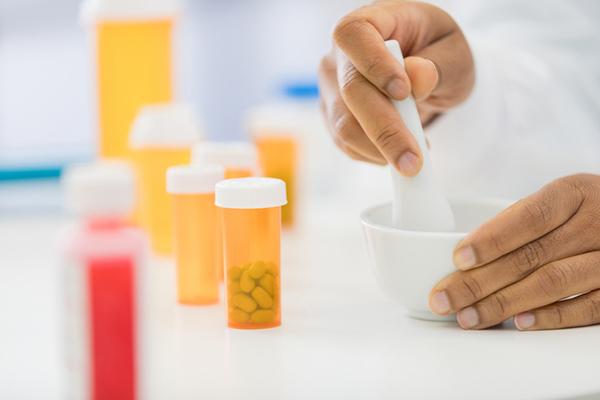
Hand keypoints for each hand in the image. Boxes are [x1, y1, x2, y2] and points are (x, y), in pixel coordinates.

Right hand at [318, 1, 473, 175]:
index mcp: (368, 23)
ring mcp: (331, 88)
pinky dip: (375, 156)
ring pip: (344, 126)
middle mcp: (340, 56)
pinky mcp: (332, 118)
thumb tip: (417, 78)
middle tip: (414, 161)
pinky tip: (399, 152)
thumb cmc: (437, 54)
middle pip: (351, 92)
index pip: (355, 35)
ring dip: (381, 150)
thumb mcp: (453, 53)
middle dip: (385, 130)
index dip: (374, 64)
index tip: (404, 92)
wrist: (424, 77)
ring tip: (416, 156)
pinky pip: (347, 144)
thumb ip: (438, 64)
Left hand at [428, 174, 599, 329]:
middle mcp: (596, 223)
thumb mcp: (560, 199)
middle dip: (479, 281)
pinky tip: (518, 323)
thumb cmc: (585, 210)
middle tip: (444, 299)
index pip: (530, 216)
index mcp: (574, 193)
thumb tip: (466, 258)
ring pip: (552, 282)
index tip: (458, 259)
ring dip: (503, 303)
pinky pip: (587, 307)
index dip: (492, 239)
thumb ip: (522, 221)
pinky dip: (550, 316)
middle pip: (531, 255)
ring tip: (468, 316)